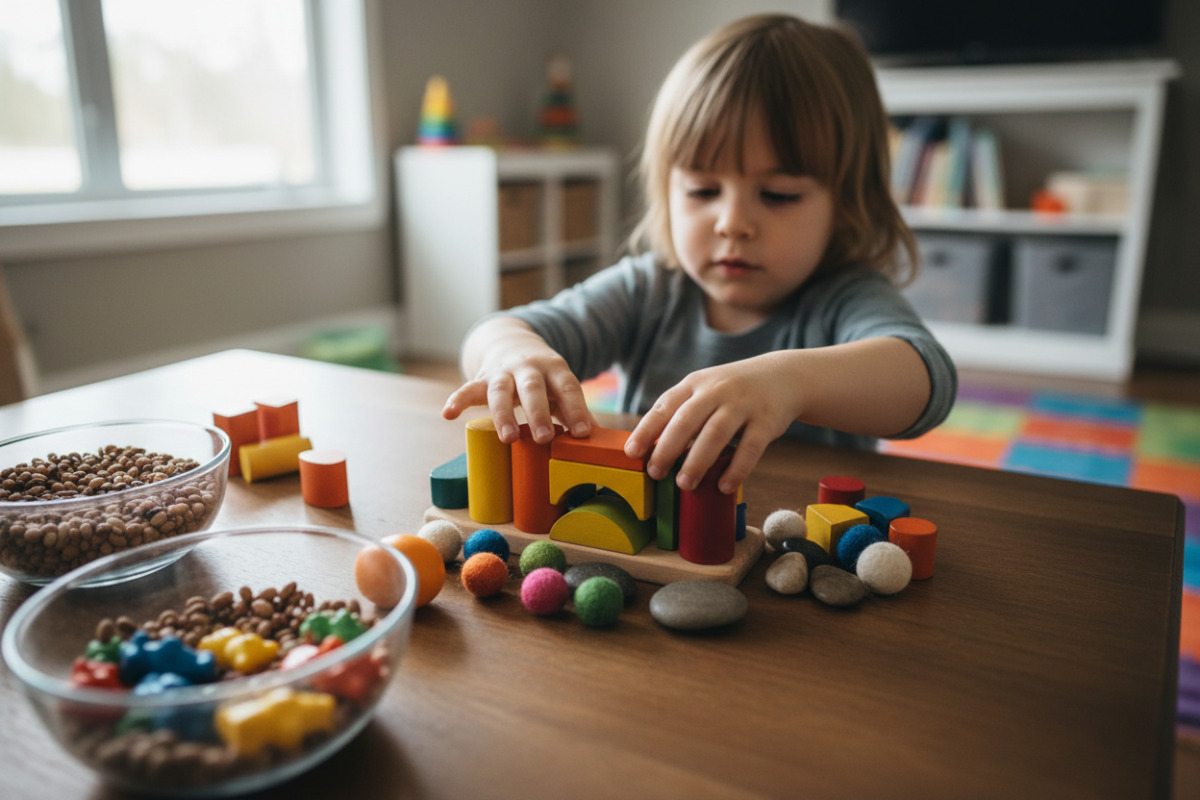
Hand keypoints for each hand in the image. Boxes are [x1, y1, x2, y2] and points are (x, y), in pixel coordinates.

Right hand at [441, 319, 593, 444]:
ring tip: (507, 438)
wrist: (512, 342)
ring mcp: (503, 372)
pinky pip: (467, 388)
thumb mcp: (560, 387)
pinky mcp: (482, 378)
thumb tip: (595, 443)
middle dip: (538, 413)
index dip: (576, 410)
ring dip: (503, 414)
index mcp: (555, 369)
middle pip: (533, 388)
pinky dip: (457, 400)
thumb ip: (574, 411)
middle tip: (545, 438)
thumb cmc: (543, 378)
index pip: (568, 388)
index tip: (582, 434)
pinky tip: (448, 414)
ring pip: (500, 391)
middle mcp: (528, 368)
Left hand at [623, 353, 799, 494]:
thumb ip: (683, 413)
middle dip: (667, 448)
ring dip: (697, 461)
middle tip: (655, 473)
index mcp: (695, 384)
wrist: (783, 376)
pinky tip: (723, 486)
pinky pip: (750, 447)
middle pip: (686, 420)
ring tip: (684, 484)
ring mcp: (743, 404)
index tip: (631, 453)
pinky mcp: (767, 421)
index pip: (665, 406)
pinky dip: (736, 468)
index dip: (646, 430)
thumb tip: (652, 450)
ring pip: (716, 433)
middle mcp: (717, 391)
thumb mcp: (706, 390)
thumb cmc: (734, 392)